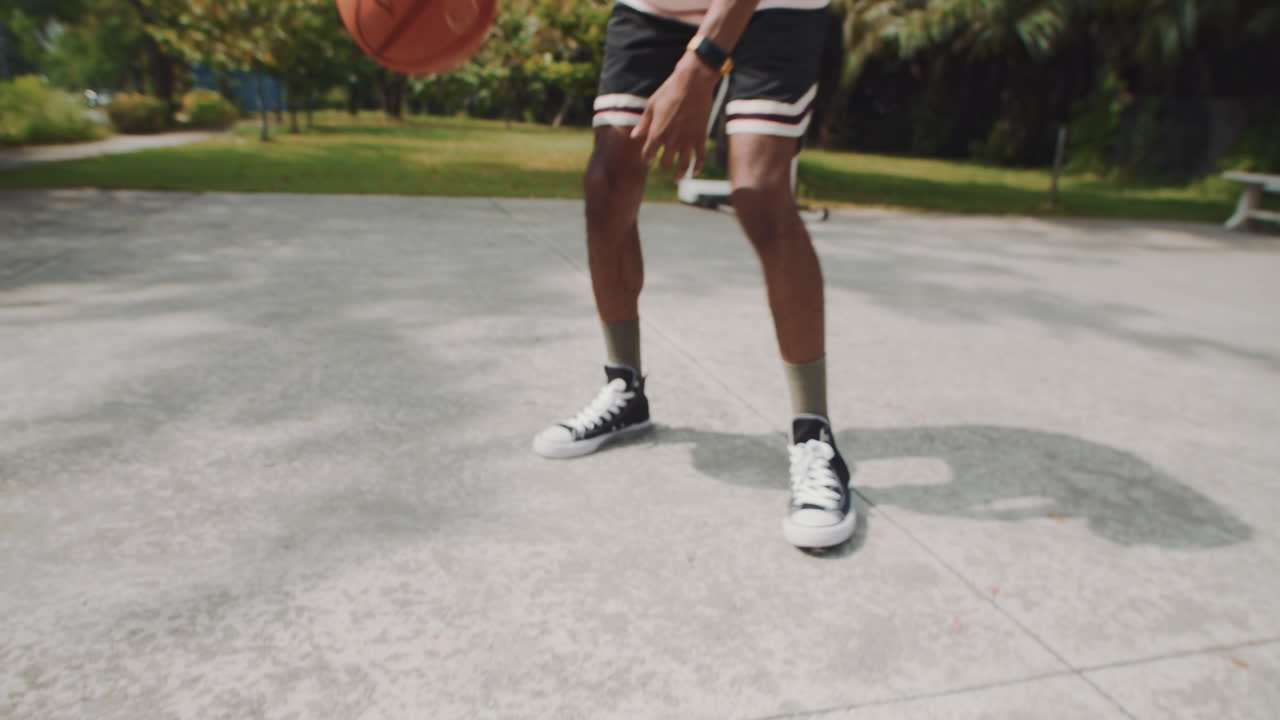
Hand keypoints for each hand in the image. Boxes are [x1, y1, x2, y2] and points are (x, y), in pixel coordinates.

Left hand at [631, 53, 719, 176]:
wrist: (694, 82)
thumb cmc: (670, 91)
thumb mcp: (652, 105)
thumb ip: (644, 124)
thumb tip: (634, 137)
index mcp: (657, 133)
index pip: (648, 154)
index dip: (647, 159)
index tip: (647, 160)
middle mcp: (672, 141)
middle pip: (665, 162)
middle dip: (662, 163)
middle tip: (662, 163)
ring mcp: (688, 140)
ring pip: (683, 166)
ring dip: (679, 174)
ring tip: (677, 178)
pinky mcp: (701, 137)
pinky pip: (700, 158)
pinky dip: (697, 168)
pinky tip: (694, 172)